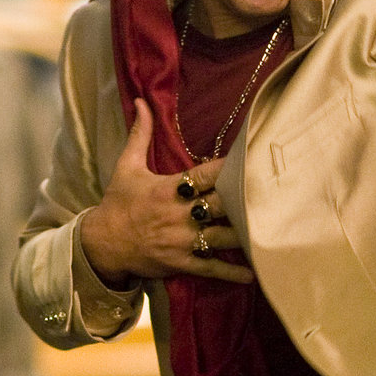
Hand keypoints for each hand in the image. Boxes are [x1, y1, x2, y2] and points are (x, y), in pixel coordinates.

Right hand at [79, 99, 254, 285]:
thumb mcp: (127, 166)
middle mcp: (178, 214)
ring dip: (245, 235)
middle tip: (274, 195)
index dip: (229, 170)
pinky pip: (210, 268)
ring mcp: (181, 241)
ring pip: (221, 237)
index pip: (205, 176)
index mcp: (169, 189)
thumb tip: (141, 102)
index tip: (252, 162)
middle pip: (220, 205)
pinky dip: (231, 272)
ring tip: (272, 231)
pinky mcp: (180, 263)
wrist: (101, 244)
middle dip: (244, 201)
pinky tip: (253, 273)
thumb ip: (140, 134)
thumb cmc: (118, 203)